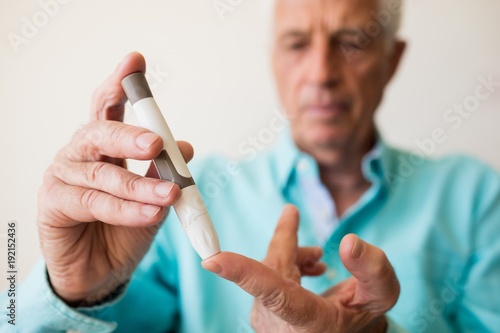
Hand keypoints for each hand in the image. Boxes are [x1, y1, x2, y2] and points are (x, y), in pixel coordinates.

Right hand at [37, 52, 193, 304]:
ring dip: (140, 185)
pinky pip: (95, 204)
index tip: (135, 61)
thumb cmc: (125, 228)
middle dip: (129, 134)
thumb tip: (185, 147)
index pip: (107, 107)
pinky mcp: (53, 203)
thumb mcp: (153, 196)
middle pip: (99, 132)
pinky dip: (126, 210)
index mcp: (103, 145)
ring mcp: (63, 176)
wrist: (101, 271)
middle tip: (155, 142)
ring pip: (103, 175)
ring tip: (170, 194)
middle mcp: (80, 153)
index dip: (120, 84)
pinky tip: (150, 214)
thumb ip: (164, 171)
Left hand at [202, 205, 398, 332]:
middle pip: (273, 268)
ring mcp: (267, 320)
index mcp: (308, 320)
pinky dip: (285, 265)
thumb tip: (348, 242)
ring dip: (292, 257)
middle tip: (293, 216)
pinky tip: (307, 267)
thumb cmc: (361, 318)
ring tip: (318, 260)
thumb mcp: (380, 295)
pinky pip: (265, 278)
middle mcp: (280, 324)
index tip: (212, 260)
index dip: (242, 273)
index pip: (272, 293)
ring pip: (268, 269)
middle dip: (287, 244)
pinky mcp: (262, 312)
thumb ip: (373, 269)